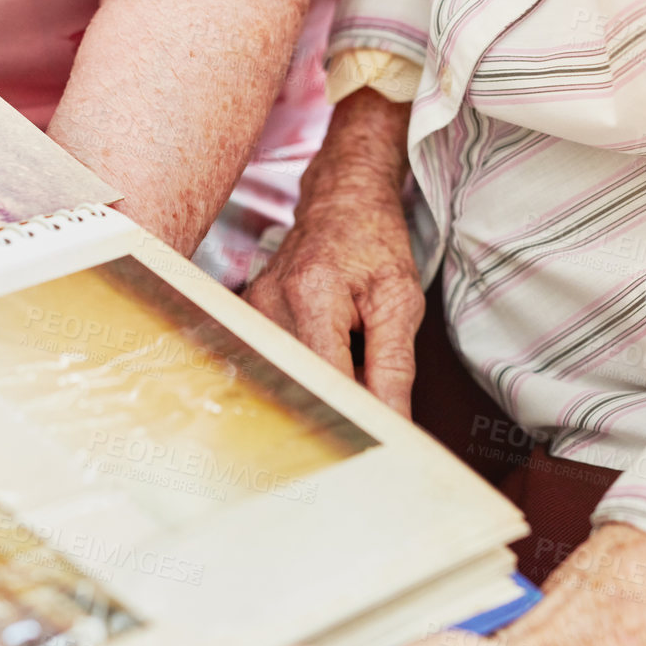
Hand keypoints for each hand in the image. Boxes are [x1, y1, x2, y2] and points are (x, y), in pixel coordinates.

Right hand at [245, 89, 422, 414]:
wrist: (340, 202)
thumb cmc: (373, 244)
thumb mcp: (399, 300)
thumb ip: (394, 365)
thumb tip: (394, 423)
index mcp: (310, 295)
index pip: (327, 381)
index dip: (354, 416)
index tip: (381, 442)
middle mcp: (268, 304)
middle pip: (299, 386)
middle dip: (335, 407)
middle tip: (367, 418)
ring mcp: (251, 312)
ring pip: (286, 380)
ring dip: (320, 388)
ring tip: (346, 373)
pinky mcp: (246, 319)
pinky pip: (276, 365)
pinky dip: (305, 374)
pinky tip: (324, 363)